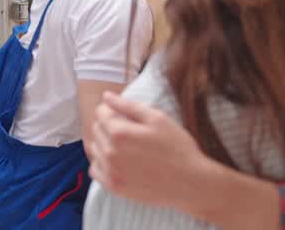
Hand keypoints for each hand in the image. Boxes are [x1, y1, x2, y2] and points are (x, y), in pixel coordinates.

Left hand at [87, 91, 207, 211]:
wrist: (190, 182)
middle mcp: (110, 153)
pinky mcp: (114, 187)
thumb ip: (128, 106)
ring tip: (126, 146)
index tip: (124, 115)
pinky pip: (95, 170)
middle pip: (97, 130)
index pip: (101, 113)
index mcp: (120, 133)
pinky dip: (103, 163)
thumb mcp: (157, 118)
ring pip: (95, 150)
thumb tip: (106, 96)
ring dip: (105, 144)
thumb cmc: (177, 147)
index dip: (112, 110)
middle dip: (108, 125)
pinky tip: (119, 161)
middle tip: (129, 130)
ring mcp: (111, 172)